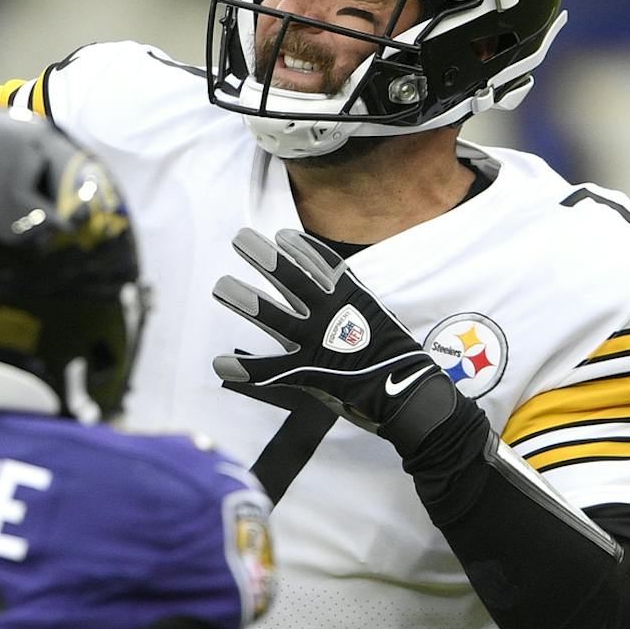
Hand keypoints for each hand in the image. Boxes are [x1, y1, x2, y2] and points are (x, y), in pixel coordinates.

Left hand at [211, 227, 463, 453]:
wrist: (408, 394)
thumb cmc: (395, 358)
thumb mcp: (376, 319)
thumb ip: (352, 305)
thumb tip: (335, 292)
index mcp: (351, 298)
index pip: (322, 264)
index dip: (300, 247)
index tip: (281, 234)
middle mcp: (331, 314)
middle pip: (291, 279)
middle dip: (264, 257)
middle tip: (240, 239)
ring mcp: (317, 342)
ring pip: (274, 316)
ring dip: (244, 298)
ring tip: (221, 284)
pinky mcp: (309, 372)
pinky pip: (269, 370)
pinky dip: (244, 368)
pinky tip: (220, 363)